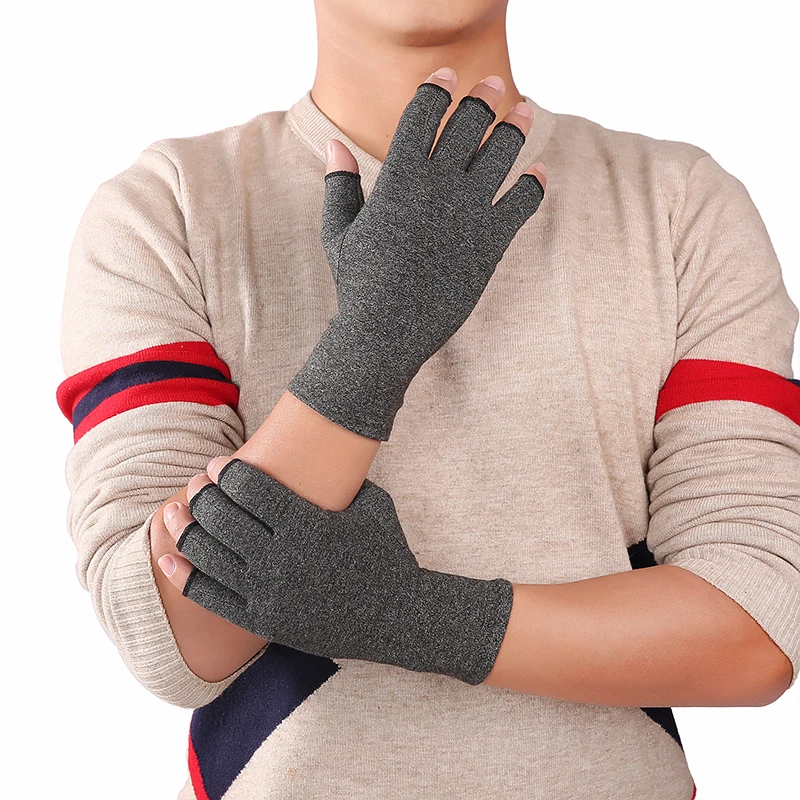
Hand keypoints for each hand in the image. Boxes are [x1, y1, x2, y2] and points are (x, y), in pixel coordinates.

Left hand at [160, 456, 513, 684]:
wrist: (397, 616)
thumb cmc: (387, 553)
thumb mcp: (374, 504)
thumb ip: (346, 478)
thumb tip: (327, 448)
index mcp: (308, 524)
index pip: (250, 488)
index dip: (227, 471)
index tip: (217, 464)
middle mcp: (283, 558)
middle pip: (222, 517)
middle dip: (202, 495)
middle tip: (196, 484)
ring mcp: (270, 593)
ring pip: (209, 555)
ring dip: (185, 529)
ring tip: (175, 512)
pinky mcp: (263, 621)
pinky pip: (211, 596)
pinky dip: (184, 574)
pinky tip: (167, 556)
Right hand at [287, 67, 546, 441]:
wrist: (385, 333)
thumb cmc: (358, 284)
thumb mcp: (338, 232)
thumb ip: (339, 185)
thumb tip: (334, 145)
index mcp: (398, 177)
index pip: (423, 112)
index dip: (438, 88)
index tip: (447, 77)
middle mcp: (436, 186)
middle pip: (468, 122)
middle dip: (484, 96)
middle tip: (494, 85)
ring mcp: (467, 213)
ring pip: (501, 152)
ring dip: (516, 126)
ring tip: (524, 111)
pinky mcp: (491, 242)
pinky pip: (523, 201)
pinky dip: (534, 184)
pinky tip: (537, 174)